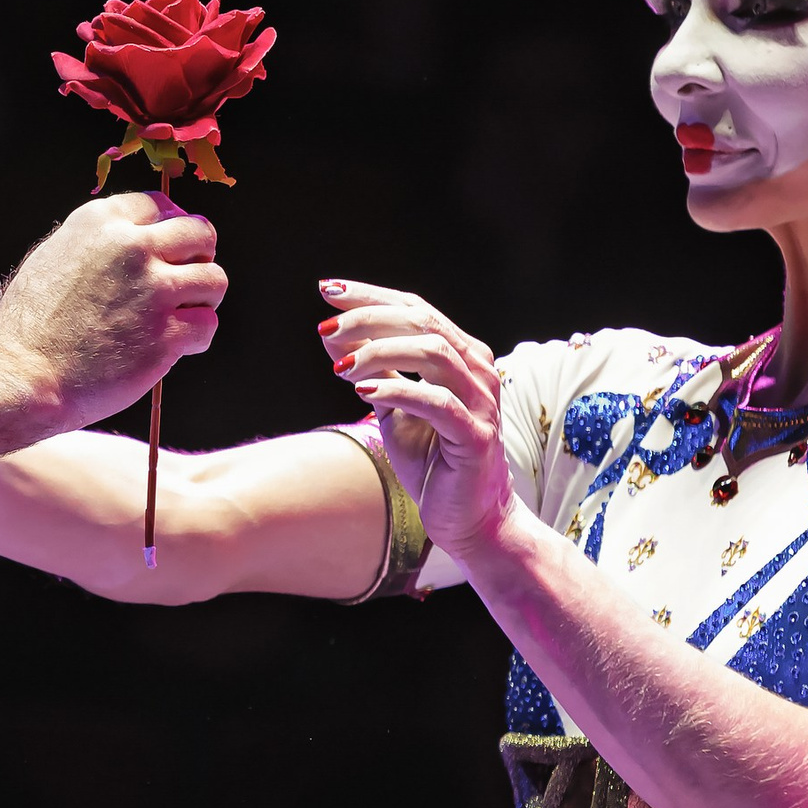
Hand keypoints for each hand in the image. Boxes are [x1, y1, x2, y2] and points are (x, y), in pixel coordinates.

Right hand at [0, 191, 223, 426]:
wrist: (22, 376)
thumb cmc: (29, 327)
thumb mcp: (53, 259)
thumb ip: (97, 244)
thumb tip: (131, 241)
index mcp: (100, 223)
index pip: (159, 205)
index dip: (169, 226)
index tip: (169, 248)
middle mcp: (131, 248)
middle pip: (199, 233)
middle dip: (198, 256)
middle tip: (185, 281)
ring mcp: (153, 291)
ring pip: (214, 279)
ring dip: (202, 298)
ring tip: (181, 315)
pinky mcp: (166, 335)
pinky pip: (207, 325)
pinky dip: (196, 337)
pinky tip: (174, 347)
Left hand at [314, 277, 513, 558]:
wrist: (467, 518)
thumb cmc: (431, 460)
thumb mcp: (391, 408)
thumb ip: (371, 370)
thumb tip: (331, 333)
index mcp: (461, 356)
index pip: (415, 309)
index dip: (370, 296)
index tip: (326, 289)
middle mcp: (477, 370)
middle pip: (423, 322)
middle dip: (369, 318)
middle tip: (325, 327)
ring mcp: (481, 402)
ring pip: (433, 353)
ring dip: (380, 352)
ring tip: (340, 367)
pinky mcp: (475, 436)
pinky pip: (437, 402)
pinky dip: (396, 390)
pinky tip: (361, 392)